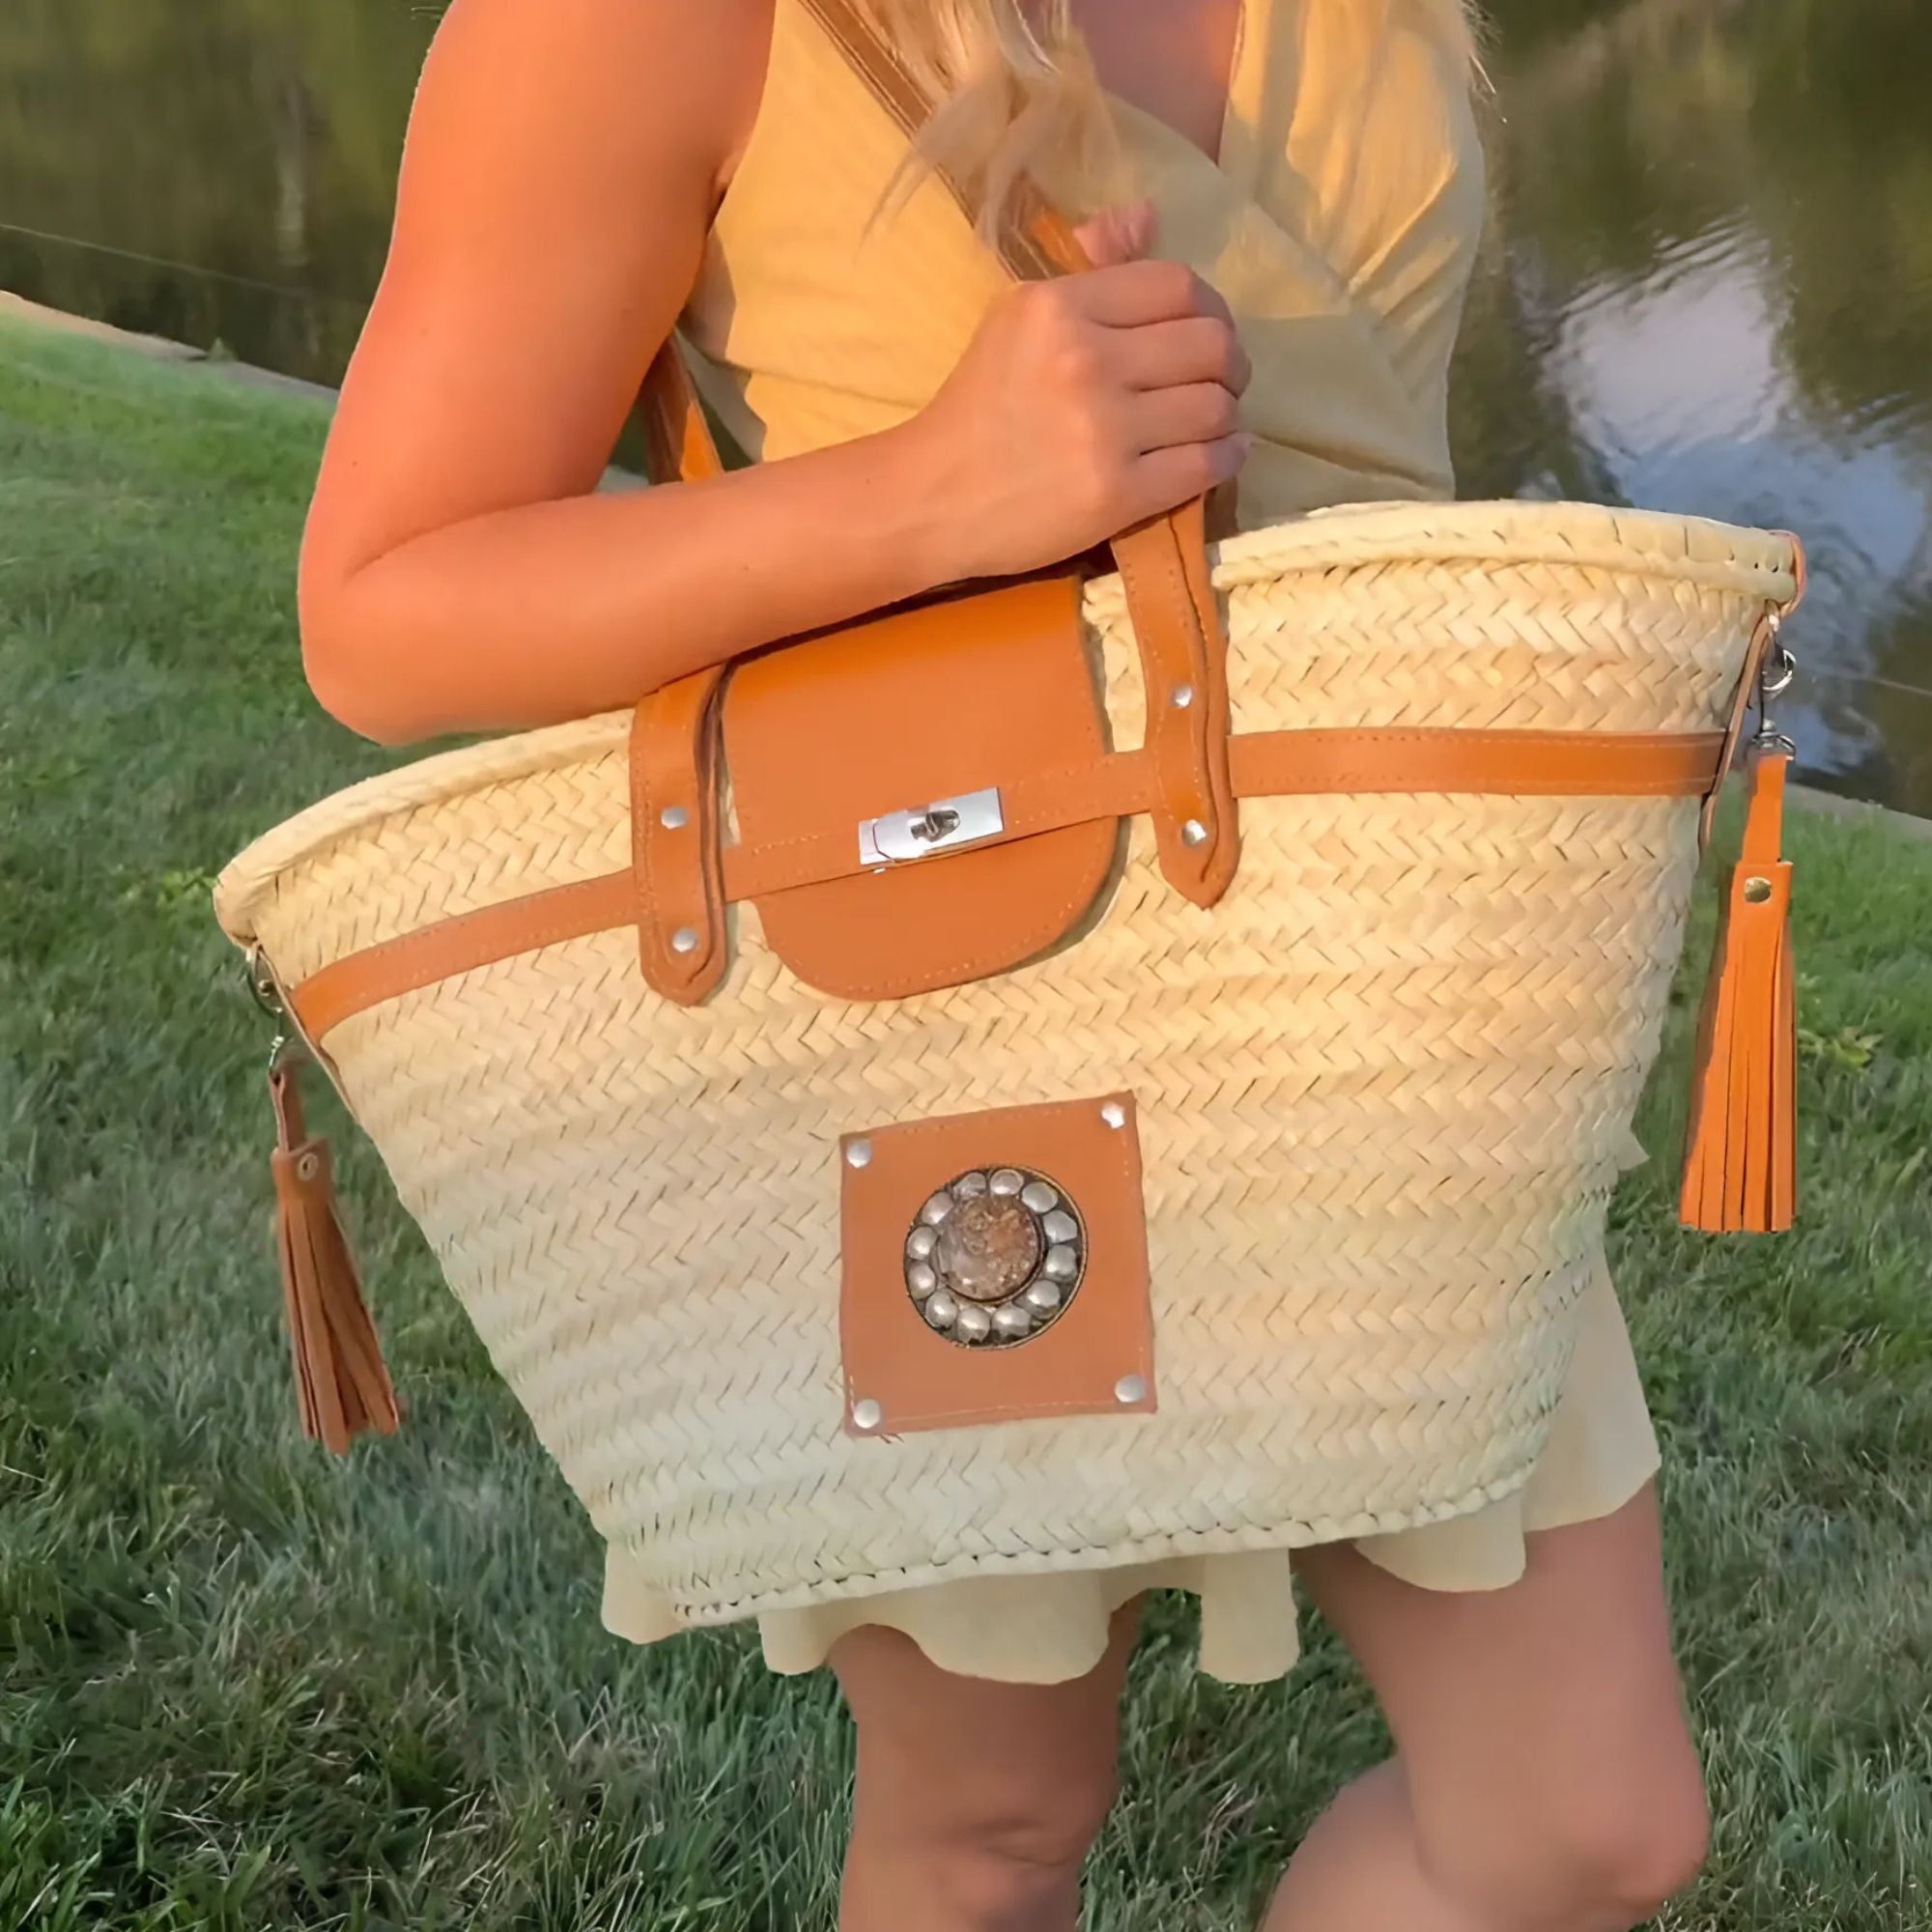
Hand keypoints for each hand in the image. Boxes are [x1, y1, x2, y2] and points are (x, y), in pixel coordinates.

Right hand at [901, 197, 1252, 580]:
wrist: (932, 499)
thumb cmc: (977, 409)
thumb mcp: (1017, 320)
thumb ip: (1089, 270)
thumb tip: (1147, 214)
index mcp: (1059, 306)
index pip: (1175, 285)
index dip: (1208, 307)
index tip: (1204, 332)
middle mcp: (1085, 360)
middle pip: (1209, 344)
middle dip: (1231, 362)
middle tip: (1224, 380)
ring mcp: (1102, 430)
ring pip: (1213, 406)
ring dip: (1228, 414)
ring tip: (1217, 421)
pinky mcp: (1115, 493)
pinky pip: (1205, 465)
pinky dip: (1227, 459)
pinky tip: (1221, 456)